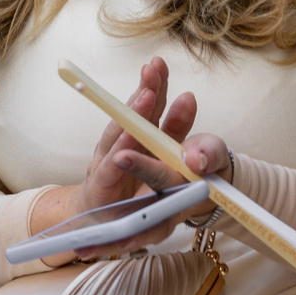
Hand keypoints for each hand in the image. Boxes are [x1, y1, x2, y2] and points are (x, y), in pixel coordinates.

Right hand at [33, 57, 231, 263]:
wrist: (109, 230)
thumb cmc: (143, 196)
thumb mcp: (178, 170)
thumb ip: (192, 147)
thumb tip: (194, 117)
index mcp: (144, 138)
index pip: (151, 106)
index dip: (156, 85)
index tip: (159, 64)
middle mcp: (123, 144)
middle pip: (135, 113)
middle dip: (145, 90)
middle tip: (153, 70)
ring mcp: (108, 162)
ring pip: (120, 135)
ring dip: (133, 116)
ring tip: (146, 96)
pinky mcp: (101, 187)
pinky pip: (110, 171)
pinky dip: (116, 158)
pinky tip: (123, 149)